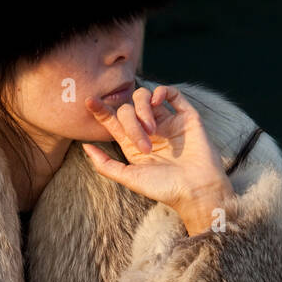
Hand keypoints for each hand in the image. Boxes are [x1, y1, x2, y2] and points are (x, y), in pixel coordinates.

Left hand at [80, 83, 236, 235]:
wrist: (196, 190)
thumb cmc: (164, 188)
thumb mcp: (130, 178)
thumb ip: (105, 164)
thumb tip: (84, 147)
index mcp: (132, 144)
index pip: (113, 121)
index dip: (101, 110)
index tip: (89, 101)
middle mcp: (148, 131)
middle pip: (128, 109)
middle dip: (131, 123)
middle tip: (143, 144)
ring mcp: (167, 122)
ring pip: (146, 97)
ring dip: (143, 109)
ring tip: (152, 130)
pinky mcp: (186, 116)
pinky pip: (171, 93)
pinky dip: (161, 91)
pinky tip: (157, 101)